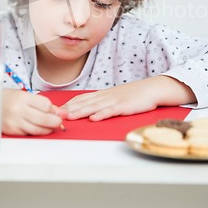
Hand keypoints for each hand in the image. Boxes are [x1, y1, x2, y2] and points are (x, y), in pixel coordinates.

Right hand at [2, 89, 66, 135]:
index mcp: (23, 98)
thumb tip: (60, 112)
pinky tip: (38, 128)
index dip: (53, 109)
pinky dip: (37, 132)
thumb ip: (43, 104)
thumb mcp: (26, 95)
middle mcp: (18, 110)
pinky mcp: (12, 131)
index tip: (57, 111)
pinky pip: (29, 134)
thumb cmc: (10, 98)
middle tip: (60, 122)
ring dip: (48, 129)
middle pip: (43, 119)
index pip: (45, 105)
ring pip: (38, 130)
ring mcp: (14, 122)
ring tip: (51, 126)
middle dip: (55, 121)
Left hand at [62, 76, 195, 120]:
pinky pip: (111, 111)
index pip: (81, 98)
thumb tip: (88, 110)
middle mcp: (105, 96)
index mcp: (102, 94)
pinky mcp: (124, 106)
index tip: (55, 110)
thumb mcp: (114, 97)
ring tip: (69, 117)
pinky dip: (102, 114)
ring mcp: (114, 100)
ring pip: (94, 106)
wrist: (151, 89)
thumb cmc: (133, 95)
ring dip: (80, 112)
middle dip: (69, 109)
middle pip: (84, 102)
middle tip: (55, 115)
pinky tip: (94, 118)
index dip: (68, 104)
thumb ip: (101, 103)